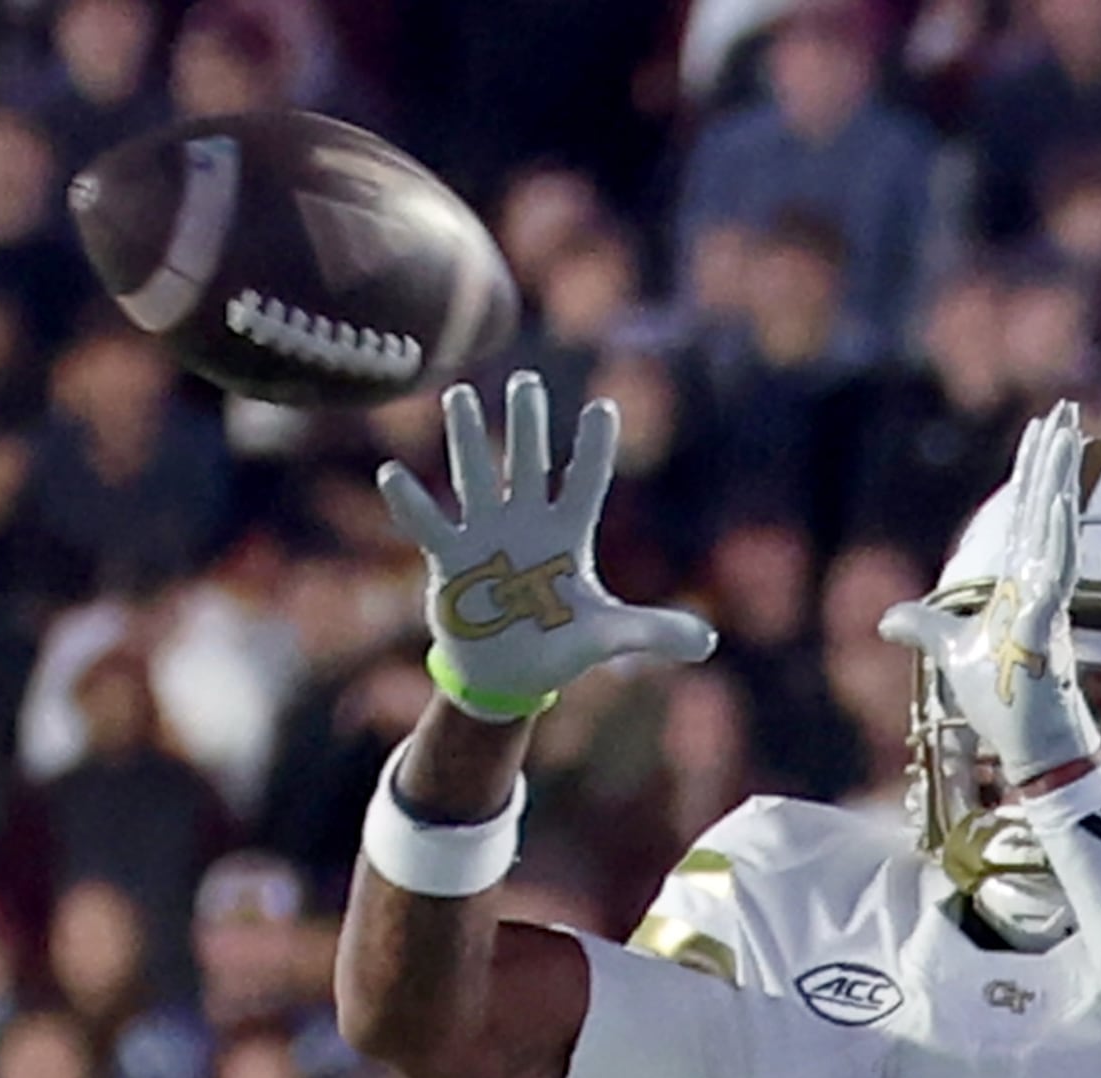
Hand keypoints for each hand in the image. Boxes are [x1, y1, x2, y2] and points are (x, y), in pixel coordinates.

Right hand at [378, 372, 713, 721]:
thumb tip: (707, 645)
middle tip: (525, 380)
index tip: (602, 408)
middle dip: (528, 423)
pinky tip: (392, 475)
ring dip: (469, 439)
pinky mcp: (451, 559)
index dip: (594, 448)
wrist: (507, 673)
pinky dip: (411, 503)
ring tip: (460, 396)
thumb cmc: (560, 645)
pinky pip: (429, 524)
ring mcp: (487, 535)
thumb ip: (653, 632)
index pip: (586, 480)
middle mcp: (527, 522)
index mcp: (569, 533)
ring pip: (478, 476)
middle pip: (530, 462)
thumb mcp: (609, 638)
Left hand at [879, 399, 1100, 791]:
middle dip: (1054, 456)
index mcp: (1020, 582)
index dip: (1033, 470)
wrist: (1028, 745)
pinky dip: (1056, 536)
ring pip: (1055, 525)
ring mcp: (1045, 600)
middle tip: (1065, 405)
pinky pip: (1054, 573)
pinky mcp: (1043, 627)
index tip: (1044, 427)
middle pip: (1045, 504)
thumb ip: (923, 627)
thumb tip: (887, 618)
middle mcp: (1038, 581)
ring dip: (1061, 479)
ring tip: (1069, 432)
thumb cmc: (998, 701)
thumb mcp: (949, 653)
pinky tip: (1059, 501)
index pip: (1027, 513)